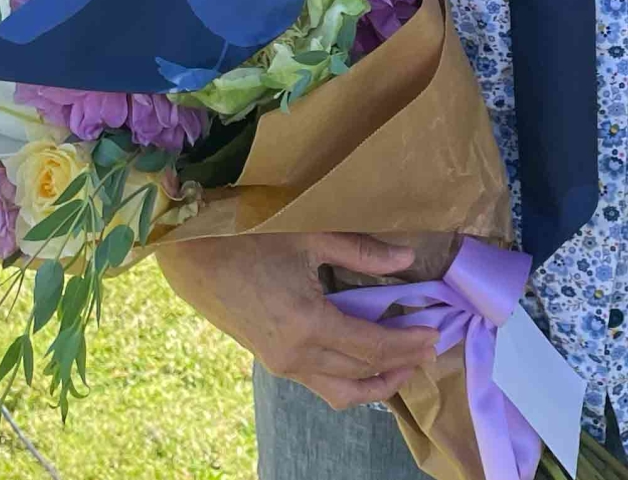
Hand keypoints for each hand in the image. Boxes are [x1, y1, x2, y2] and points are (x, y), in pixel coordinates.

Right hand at [157, 231, 439, 409]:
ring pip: (339, 391)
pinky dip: (350, 379)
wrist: (193, 259)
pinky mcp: (273, 362)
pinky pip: (320, 383)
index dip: (407, 345)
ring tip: (405, 365)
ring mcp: (281, 364)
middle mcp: (295, 355)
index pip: (372, 347)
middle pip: (360, 375)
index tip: (434, 335)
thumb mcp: (310, 236)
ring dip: (376, 382)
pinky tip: (367, 361)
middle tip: (430, 350)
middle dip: (400, 366)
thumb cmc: (250, 239)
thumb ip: (362, 251)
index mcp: (308, 323)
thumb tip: (408, 257)